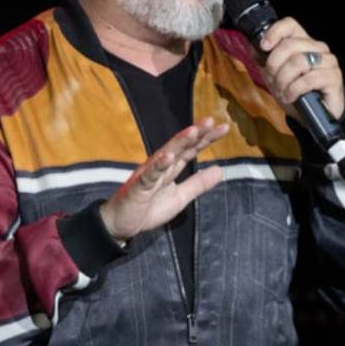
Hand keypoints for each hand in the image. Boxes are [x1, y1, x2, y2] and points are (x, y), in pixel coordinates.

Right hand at [99, 117, 228, 241]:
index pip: (190, 150)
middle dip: (195, 134)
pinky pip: (149, 175)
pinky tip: (168, 157)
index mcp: (170, 168)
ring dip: (178, 142)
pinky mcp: (138, 187)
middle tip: (210, 121)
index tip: (223, 128)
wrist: (120, 225)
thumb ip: (198, 184)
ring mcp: (148, 175)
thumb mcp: (180, 197)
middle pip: (180, 147)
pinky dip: (158, 165)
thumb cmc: (148, 208)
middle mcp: (159, 166)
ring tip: (192, 131)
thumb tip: (220, 170)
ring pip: (165, 155)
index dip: (206, 138)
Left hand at [258, 17, 344, 121]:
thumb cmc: (295, 92)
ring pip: (298, 61)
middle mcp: (318, 48)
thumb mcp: (274, 75)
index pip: (290, 25)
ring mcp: (328, 61)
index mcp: (303, 42)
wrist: (313, 116)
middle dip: (275, 65)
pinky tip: (291, 96)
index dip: (275, 32)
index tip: (264, 47)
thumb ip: (264, 60)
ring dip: (284, 79)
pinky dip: (295, 89)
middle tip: (272, 80)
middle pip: (290, 45)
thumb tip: (252, 46)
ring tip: (282, 91)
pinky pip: (309, 78)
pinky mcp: (333, 77)